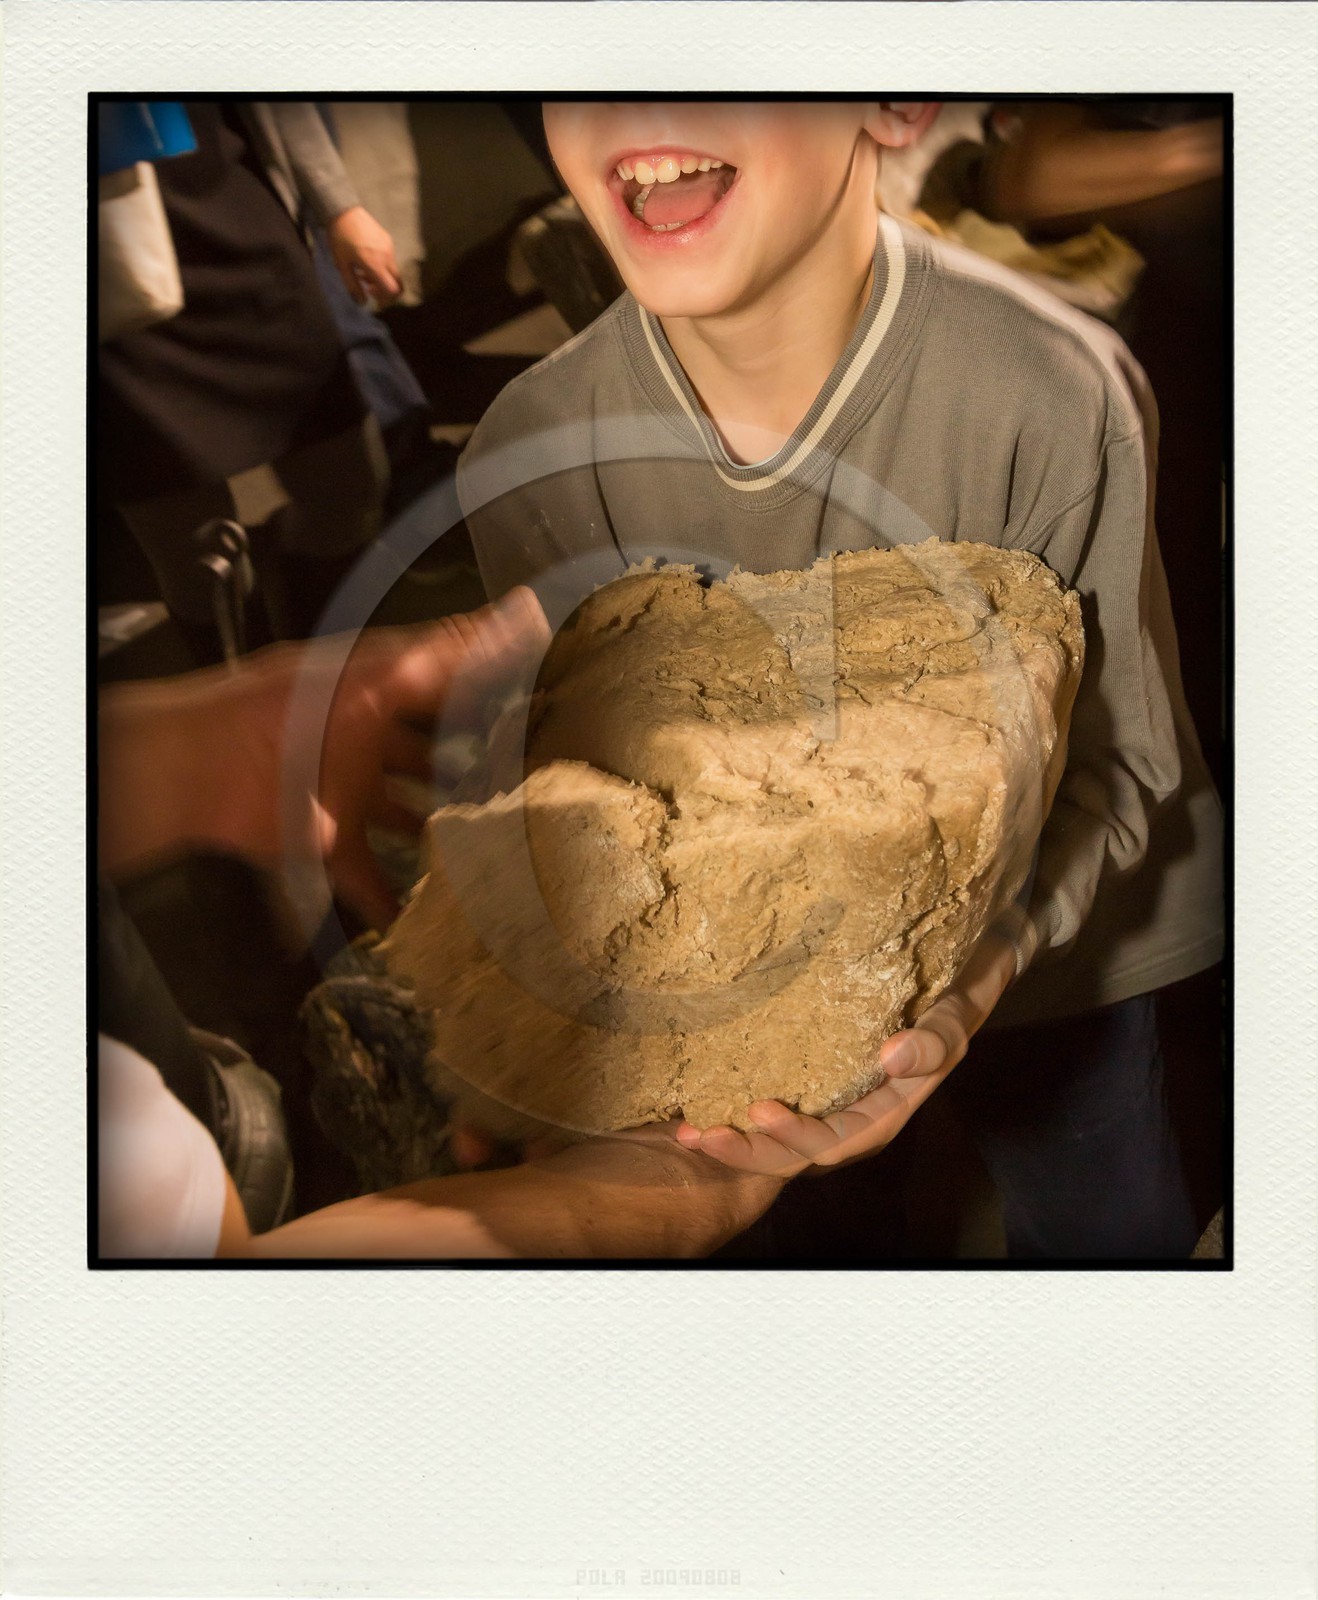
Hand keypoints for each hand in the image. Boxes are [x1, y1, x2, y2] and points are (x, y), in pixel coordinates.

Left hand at [98, 588, 550, 927]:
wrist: (202, 768)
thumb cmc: (287, 711)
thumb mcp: (378, 673)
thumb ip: (449, 650)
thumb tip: (524, 609)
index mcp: (378, 695)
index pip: (445, 692)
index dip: (488, 700)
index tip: (537, 713)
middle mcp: (367, 743)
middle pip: (427, 760)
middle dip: (468, 776)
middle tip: (521, 796)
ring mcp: (346, 794)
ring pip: (405, 819)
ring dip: (437, 838)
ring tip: (489, 858)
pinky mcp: (324, 841)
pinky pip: (365, 876)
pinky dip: (389, 901)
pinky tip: (422, 921)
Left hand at [327, 205, 402, 304]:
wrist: (343, 211)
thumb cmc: (340, 239)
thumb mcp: (342, 265)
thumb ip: (353, 286)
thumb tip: (362, 303)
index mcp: (375, 265)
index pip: (393, 289)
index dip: (386, 298)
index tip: (373, 295)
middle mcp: (387, 257)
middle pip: (398, 283)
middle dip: (387, 290)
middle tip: (370, 287)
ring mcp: (390, 247)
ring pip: (394, 271)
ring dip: (382, 277)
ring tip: (363, 272)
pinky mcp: (388, 240)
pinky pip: (390, 259)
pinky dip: (382, 266)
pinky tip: (367, 259)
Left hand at [674, 926, 1023, 1176]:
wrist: (947, 979)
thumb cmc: (950, 998)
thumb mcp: (953, 1016)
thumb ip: (932, 1041)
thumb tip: (891, 1056)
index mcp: (882, 1115)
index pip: (834, 1142)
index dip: (794, 1136)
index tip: (755, 1110)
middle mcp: (849, 1118)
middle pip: (794, 1152)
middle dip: (747, 1150)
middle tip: (698, 1134)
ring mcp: (824, 1104)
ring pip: (775, 1138)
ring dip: (733, 1139)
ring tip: (686, 1132)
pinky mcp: (806, 1082)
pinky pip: (768, 1107)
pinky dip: (733, 1110)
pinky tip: (694, 1101)